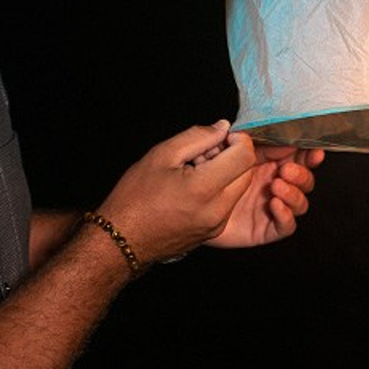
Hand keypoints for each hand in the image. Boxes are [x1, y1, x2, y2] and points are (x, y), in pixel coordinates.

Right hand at [96, 121, 264, 265]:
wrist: (121, 241)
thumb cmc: (135, 197)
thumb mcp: (161, 155)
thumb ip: (197, 136)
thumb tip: (223, 127)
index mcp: (203, 188)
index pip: (245, 156)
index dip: (239, 140)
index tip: (221, 137)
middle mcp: (217, 209)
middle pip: (246, 172)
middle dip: (234, 156)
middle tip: (206, 152)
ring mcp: (217, 224)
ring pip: (239, 188)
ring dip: (228, 173)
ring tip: (197, 169)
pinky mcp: (214, 231)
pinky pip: (229, 204)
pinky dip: (221, 190)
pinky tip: (196, 187)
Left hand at [204, 136, 321, 247]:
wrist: (184, 208)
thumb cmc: (200, 176)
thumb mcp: (220, 152)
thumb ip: (242, 141)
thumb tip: (259, 135)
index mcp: (269, 163)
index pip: (298, 156)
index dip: (309, 153)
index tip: (313, 150)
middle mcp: (274, 184)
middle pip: (305, 180)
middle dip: (302, 174)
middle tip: (286, 170)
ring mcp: (272, 207)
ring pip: (301, 203)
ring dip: (295, 193)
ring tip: (276, 186)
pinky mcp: (265, 229)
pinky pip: (286, 226)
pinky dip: (286, 216)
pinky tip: (274, 205)